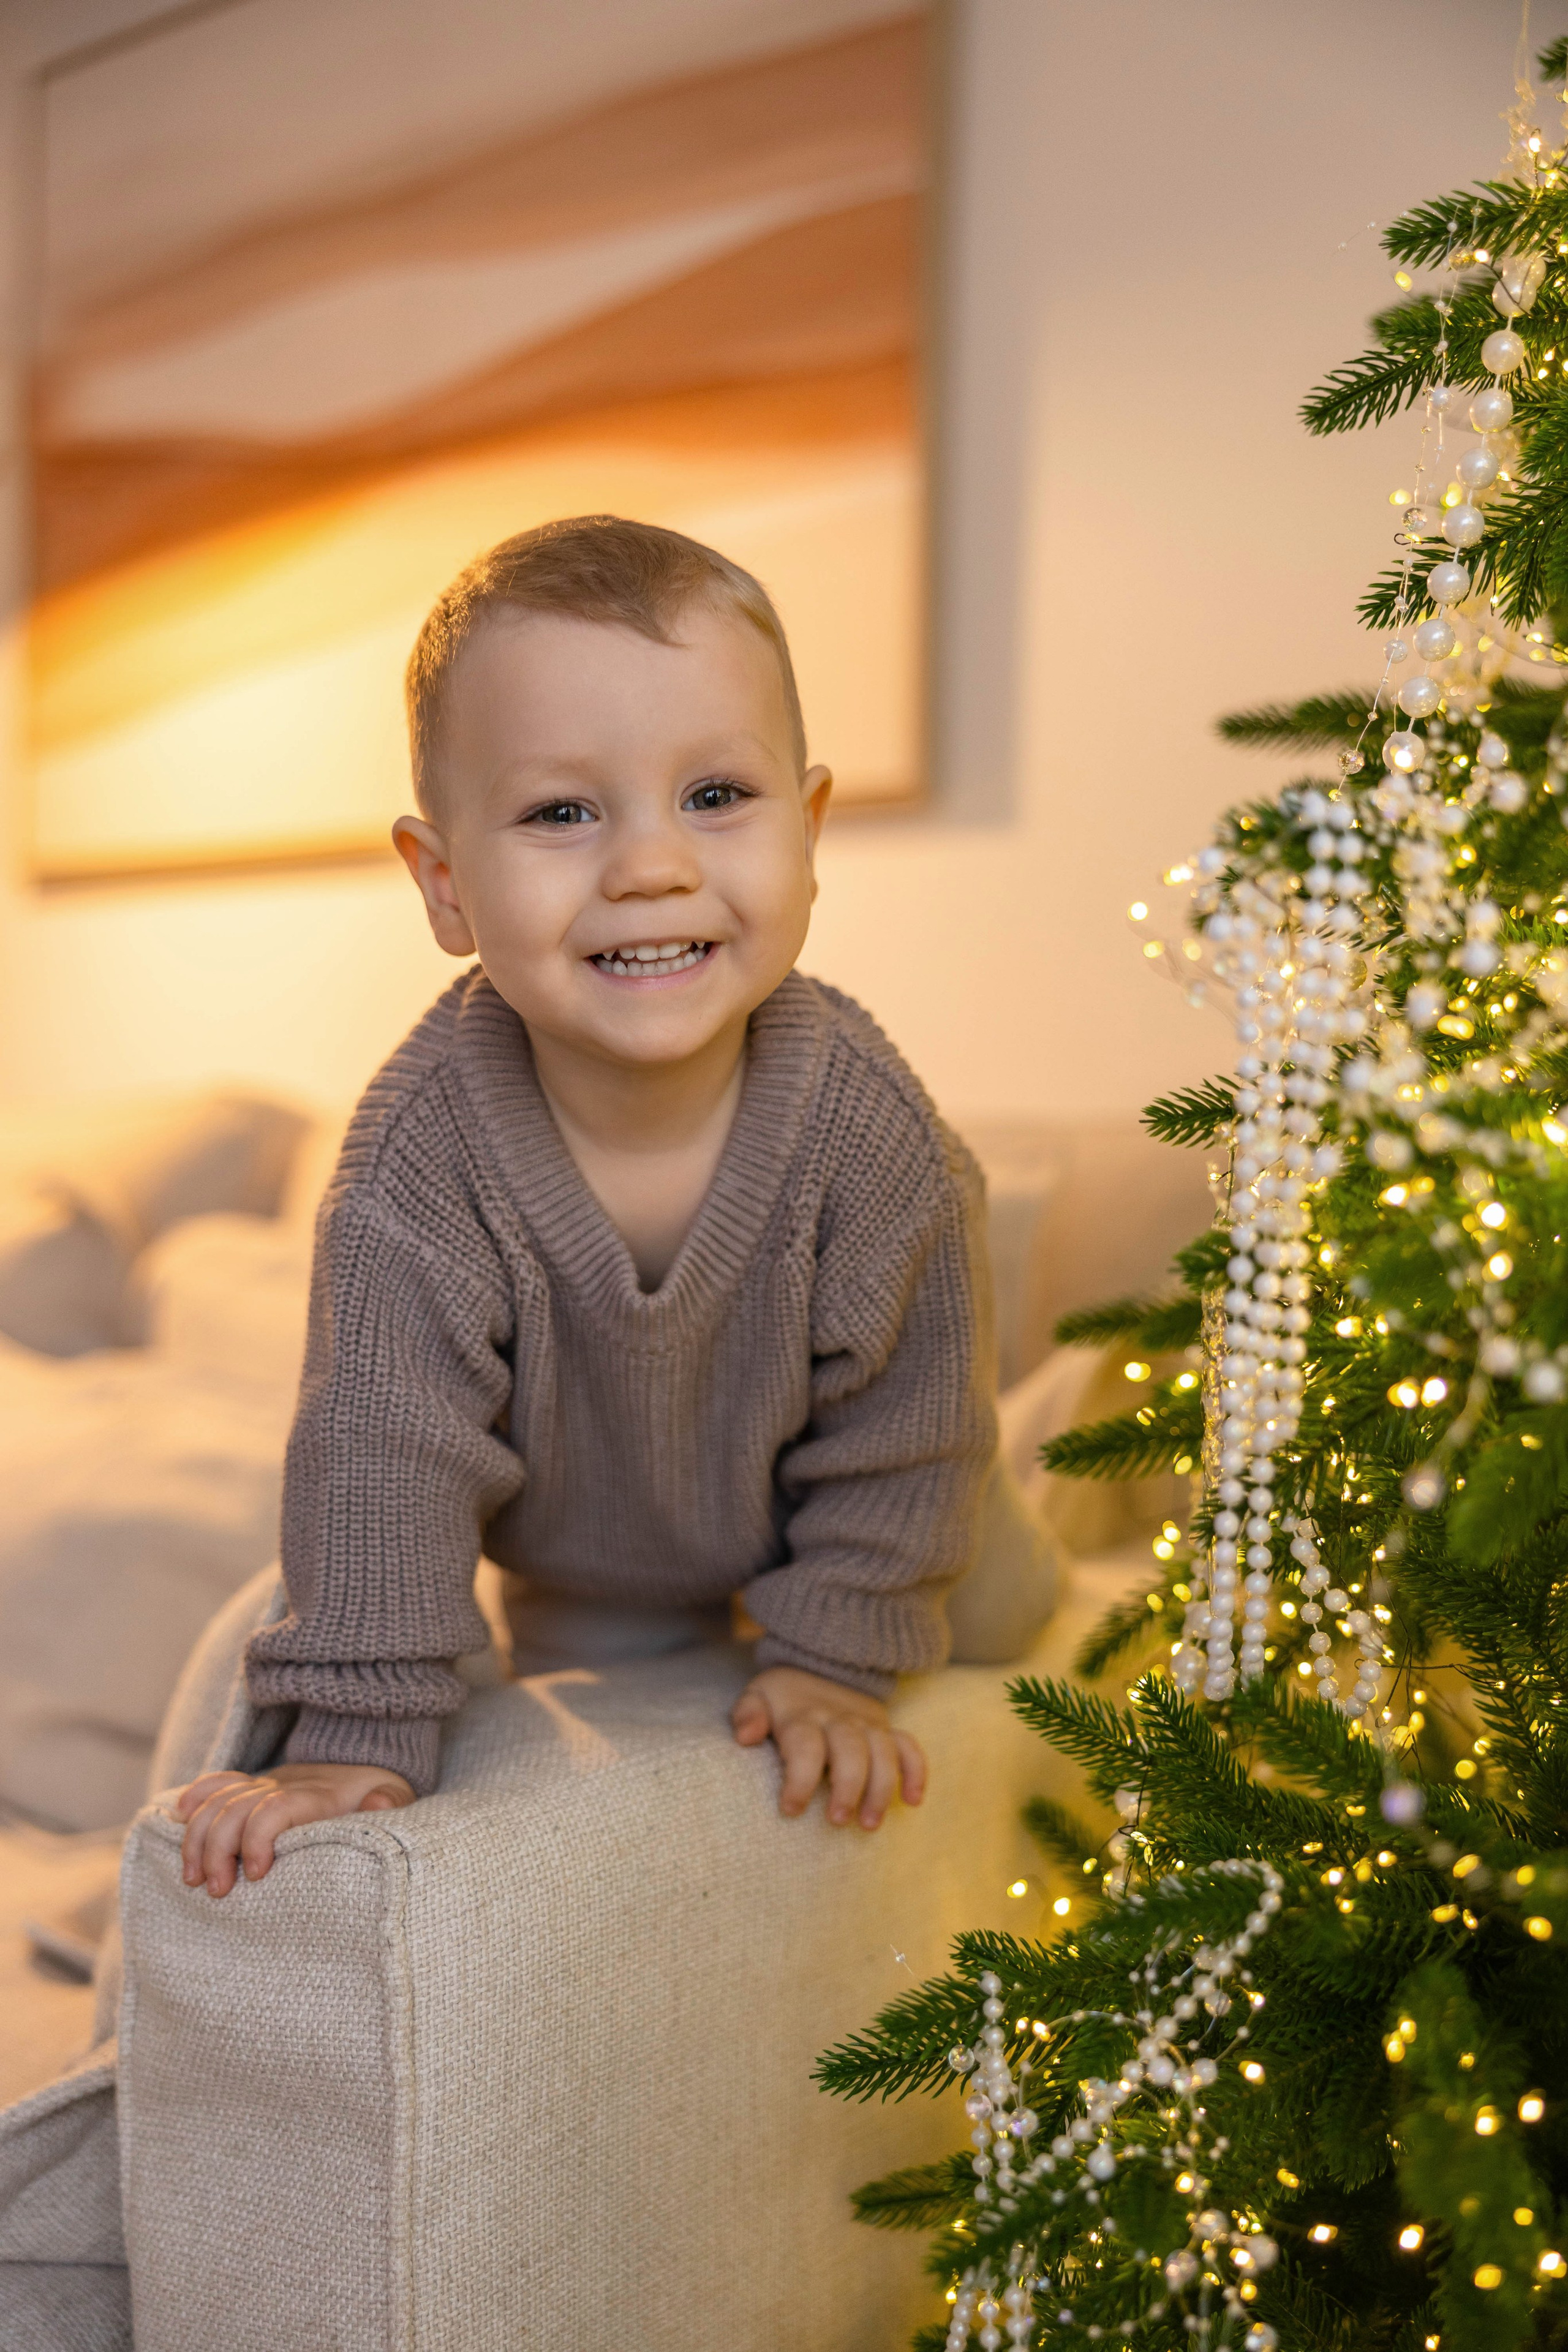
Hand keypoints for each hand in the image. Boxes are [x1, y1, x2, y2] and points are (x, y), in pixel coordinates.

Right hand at [171, 1763, 415, 1896]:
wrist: (368, 1762)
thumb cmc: (380, 1795)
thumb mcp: (397, 1798)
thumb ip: (390, 1803)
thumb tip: (378, 1800)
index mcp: (316, 1797)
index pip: (274, 1808)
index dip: (258, 1838)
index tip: (257, 1876)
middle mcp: (283, 1787)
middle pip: (236, 1809)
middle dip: (218, 1850)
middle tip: (217, 1892)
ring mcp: (264, 1785)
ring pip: (218, 1801)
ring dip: (198, 1837)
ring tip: (192, 1878)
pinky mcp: (253, 1787)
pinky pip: (217, 1783)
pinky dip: (195, 1797)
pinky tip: (177, 1818)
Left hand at [731, 1666, 925, 1827]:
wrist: (819, 1666)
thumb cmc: (783, 1699)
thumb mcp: (758, 1697)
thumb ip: (748, 1714)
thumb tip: (744, 1736)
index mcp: (804, 1716)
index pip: (805, 1746)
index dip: (800, 1780)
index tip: (790, 1810)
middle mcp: (839, 1720)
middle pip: (850, 1751)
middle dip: (848, 1788)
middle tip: (837, 1821)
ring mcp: (867, 1724)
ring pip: (884, 1752)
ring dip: (881, 1789)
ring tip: (870, 1824)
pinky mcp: (886, 1729)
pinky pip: (909, 1746)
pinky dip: (916, 1771)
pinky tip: (913, 1801)